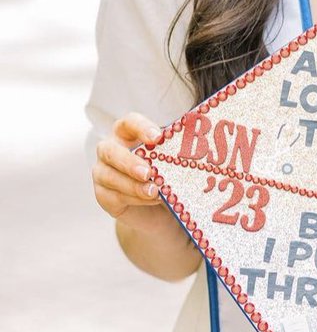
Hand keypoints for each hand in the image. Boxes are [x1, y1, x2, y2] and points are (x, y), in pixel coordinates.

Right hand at [92, 112, 165, 231]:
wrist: (157, 208)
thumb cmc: (165, 175)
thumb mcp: (171, 162)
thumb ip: (177, 153)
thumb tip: (198, 148)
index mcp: (127, 133)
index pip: (129, 123)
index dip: (142, 127)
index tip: (158, 137)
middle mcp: (110, 150)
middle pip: (110, 150)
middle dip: (129, 162)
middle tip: (148, 173)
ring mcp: (102, 173)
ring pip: (109, 176)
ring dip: (133, 185)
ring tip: (155, 192)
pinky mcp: (103, 195)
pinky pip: (113, 196)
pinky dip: (133, 198)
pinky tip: (151, 200)